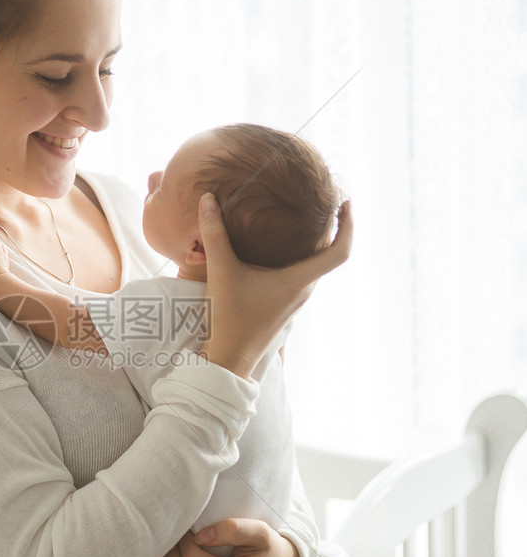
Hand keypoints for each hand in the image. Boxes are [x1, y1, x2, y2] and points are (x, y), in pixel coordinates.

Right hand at [198, 195, 351, 377]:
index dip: (349, 226)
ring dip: (317, 245)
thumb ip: (215, 234)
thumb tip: (208, 198)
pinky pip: (303, 276)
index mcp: (299, 280)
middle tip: (326, 203)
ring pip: (316, 267)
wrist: (229, 358)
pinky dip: (302, 258)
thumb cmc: (229, 318)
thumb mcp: (221, 272)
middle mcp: (304, 290)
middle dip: (334, 229)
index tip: (346, 203)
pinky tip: (282, 248)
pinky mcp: (285, 305)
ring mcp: (295, 300)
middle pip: (331, 256)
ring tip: (306, 220)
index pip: (340, 252)